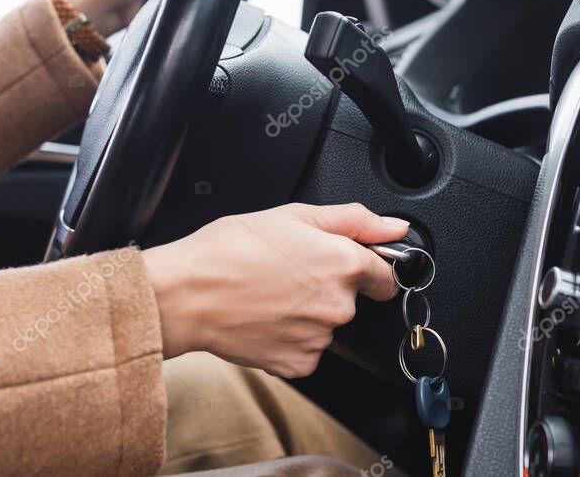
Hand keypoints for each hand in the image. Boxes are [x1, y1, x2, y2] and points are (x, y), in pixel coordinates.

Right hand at [142, 203, 409, 377]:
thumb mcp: (292, 215)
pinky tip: (266, 317)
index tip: (345, 263)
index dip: (366, 265)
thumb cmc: (229, 250)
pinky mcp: (299, 364)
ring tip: (270, 292)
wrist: (186, 295)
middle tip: (288, 270)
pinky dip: (292, 336)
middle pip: (352, 298)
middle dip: (328, 285)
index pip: (385, 273)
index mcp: (343, 264)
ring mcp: (319, 339)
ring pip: (327, 324)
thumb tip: (394, 227)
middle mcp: (339, 306)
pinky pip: (308, 348)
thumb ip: (354, 220)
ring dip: (308, 311)